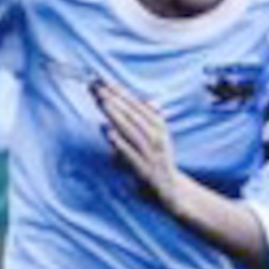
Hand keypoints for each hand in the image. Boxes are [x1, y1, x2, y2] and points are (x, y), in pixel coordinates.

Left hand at [93, 77, 177, 207]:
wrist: (173, 189)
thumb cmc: (161, 160)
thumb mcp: (160, 137)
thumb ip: (153, 118)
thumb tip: (150, 101)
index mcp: (158, 126)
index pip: (136, 104)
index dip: (119, 91)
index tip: (102, 79)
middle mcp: (156, 136)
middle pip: (132, 113)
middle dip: (113, 98)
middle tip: (95, 85)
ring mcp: (150, 152)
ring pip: (130, 129)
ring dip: (115, 114)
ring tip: (101, 101)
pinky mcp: (144, 168)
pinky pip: (129, 152)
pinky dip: (118, 140)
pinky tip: (106, 130)